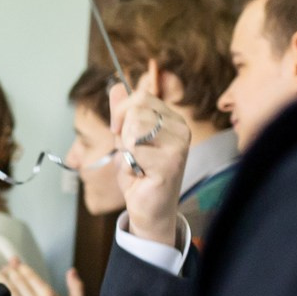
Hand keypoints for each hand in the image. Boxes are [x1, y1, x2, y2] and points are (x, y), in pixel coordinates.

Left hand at [0, 258, 79, 295]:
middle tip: (5, 264)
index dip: (21, 266)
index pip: (30, 276)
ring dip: (1, 278)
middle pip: (18, 280)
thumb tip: (71, 270)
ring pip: (9, 289)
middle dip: (10, 269)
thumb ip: (76, 287)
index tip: (14, 260)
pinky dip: (0, 291)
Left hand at [111, 64, 192, 244]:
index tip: (118, 131)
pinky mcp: (170, 163)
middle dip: (122, 133)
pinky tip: (140, 175)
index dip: (121, 112)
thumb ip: (122, 113)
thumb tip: (116, 87)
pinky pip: (135, 151)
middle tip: (131, 153)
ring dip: (126, 150)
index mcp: (172, 119)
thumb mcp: (126, 139)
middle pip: (136, 110)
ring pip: (135, 128)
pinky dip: (129, 165)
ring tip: (137, 163)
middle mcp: (180, 129)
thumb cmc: (140, 174)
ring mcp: (178, 145)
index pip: (141, 97)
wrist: (149, 209)